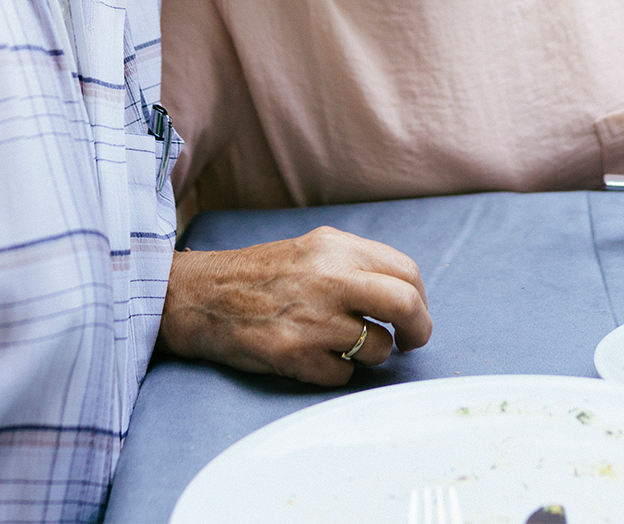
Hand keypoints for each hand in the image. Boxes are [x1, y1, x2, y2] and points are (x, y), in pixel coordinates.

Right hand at [157, 226, 432, 385]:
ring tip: (342, 345)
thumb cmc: (263, 275)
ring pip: (377, 349)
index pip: (406, 272)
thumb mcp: (313, 250)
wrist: (203, 295)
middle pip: (405, 305)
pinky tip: (314, 356)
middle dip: (418, 330)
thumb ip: (357, 266)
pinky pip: (344, 375)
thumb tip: (407, 297)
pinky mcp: (295, 354)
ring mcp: (312, 318)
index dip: (420, 299)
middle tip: (410, 341)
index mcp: (335, 247)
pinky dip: (337, 371)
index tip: (413, 315)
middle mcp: (328, 278)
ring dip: (369, 354)